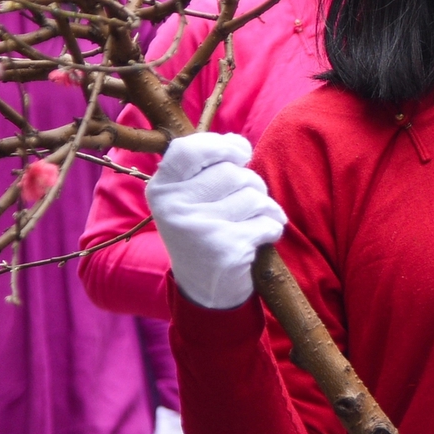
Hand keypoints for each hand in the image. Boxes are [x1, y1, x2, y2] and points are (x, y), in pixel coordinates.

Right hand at [144, 132, 284, 309]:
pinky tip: (259, 239)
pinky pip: (267, 222)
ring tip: (252, 222)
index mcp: (161, 189)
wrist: (204, 291)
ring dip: (264, 208)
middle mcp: (173, 207)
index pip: (187, 148)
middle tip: (244, 205)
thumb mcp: (191, 198)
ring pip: (253, 195)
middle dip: (251, 184)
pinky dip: (272, 228)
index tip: (239, 154)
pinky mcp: (225, 248)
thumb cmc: (203, 231)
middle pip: (232, 172)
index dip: (220, 145)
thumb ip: (209, 166)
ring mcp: (198, 228)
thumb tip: (238, 141)